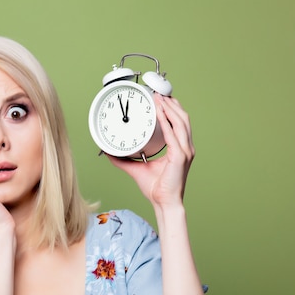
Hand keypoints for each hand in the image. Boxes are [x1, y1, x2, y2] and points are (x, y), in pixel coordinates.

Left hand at [105, 93, 194, 207]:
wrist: (164, 203)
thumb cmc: (156, 188)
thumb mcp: (136, 169)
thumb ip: (123, 160)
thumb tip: (109, 153)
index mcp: (179, 148)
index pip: (179, 123)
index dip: (172, 109)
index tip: (161, 98)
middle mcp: (185, 147)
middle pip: (182, 118)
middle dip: (171, 103)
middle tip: (158, 92)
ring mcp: (185, 151)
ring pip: (180, 122)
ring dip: (169, 108)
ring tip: (158, 97)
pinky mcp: (181, 157)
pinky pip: (173, 135)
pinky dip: (166, 122)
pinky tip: (159, 113)